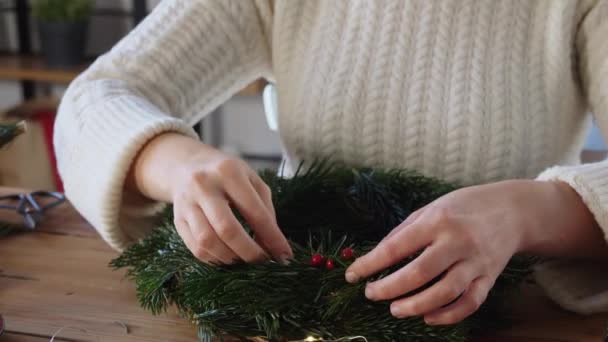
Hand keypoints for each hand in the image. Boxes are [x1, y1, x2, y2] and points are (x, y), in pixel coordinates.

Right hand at [129, 133, 291, 264]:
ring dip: (230, 258)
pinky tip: (228, 258)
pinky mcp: (177, 219)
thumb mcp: (251, 180)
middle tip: (263, 261)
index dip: (272, 238)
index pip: (255, 211)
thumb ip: (265, 209)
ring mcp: (187, 203)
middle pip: (227, 229)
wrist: (186, 165)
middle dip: (249, 252)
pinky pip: (195, 248)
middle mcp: (204, 185)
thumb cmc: (227, 175)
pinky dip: (215, 259)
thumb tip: (274, 245)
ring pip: (207, 242)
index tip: (284, 255)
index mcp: (229, 172)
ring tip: (245, 260)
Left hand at [344, 179, 602, 324]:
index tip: (352, 275)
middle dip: (390, 288)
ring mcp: (476, 262)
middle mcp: (458, 241)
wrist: (512, 211)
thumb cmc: (463, 207)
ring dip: (416, 306)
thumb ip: (404, 232)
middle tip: (372, 294)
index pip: (397, 247)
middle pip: (419, 273)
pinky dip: (448, 315)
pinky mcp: (490, 278)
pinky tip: (428, 317)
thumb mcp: (430, 208)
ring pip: (445, 292)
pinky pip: (470, 303)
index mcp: (437, 220)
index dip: (370, 264)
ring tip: (395, 309)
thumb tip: (376, 257)